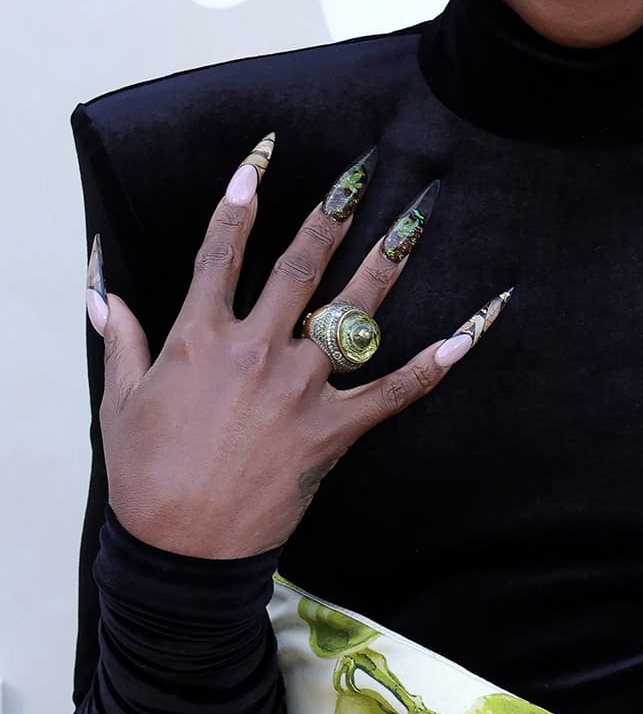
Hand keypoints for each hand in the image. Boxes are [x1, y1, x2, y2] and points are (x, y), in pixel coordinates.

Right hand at [84, 140, 507, 556]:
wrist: (180, 553)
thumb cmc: (145, 478)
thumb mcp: (119, 403)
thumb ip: (120, 339)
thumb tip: (101, 291)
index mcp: (199, 338)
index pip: (219, 252)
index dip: (238, 203)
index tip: (259, 160)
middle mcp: (255, 351)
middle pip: (300, 265)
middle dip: (333, 212)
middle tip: (361, 170)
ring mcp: (299, 388)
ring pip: (354, 311)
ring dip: (389, 259)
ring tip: (418, 216)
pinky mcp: (332, 430)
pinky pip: (394, 390)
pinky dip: (435, 363)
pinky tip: (471, 331)